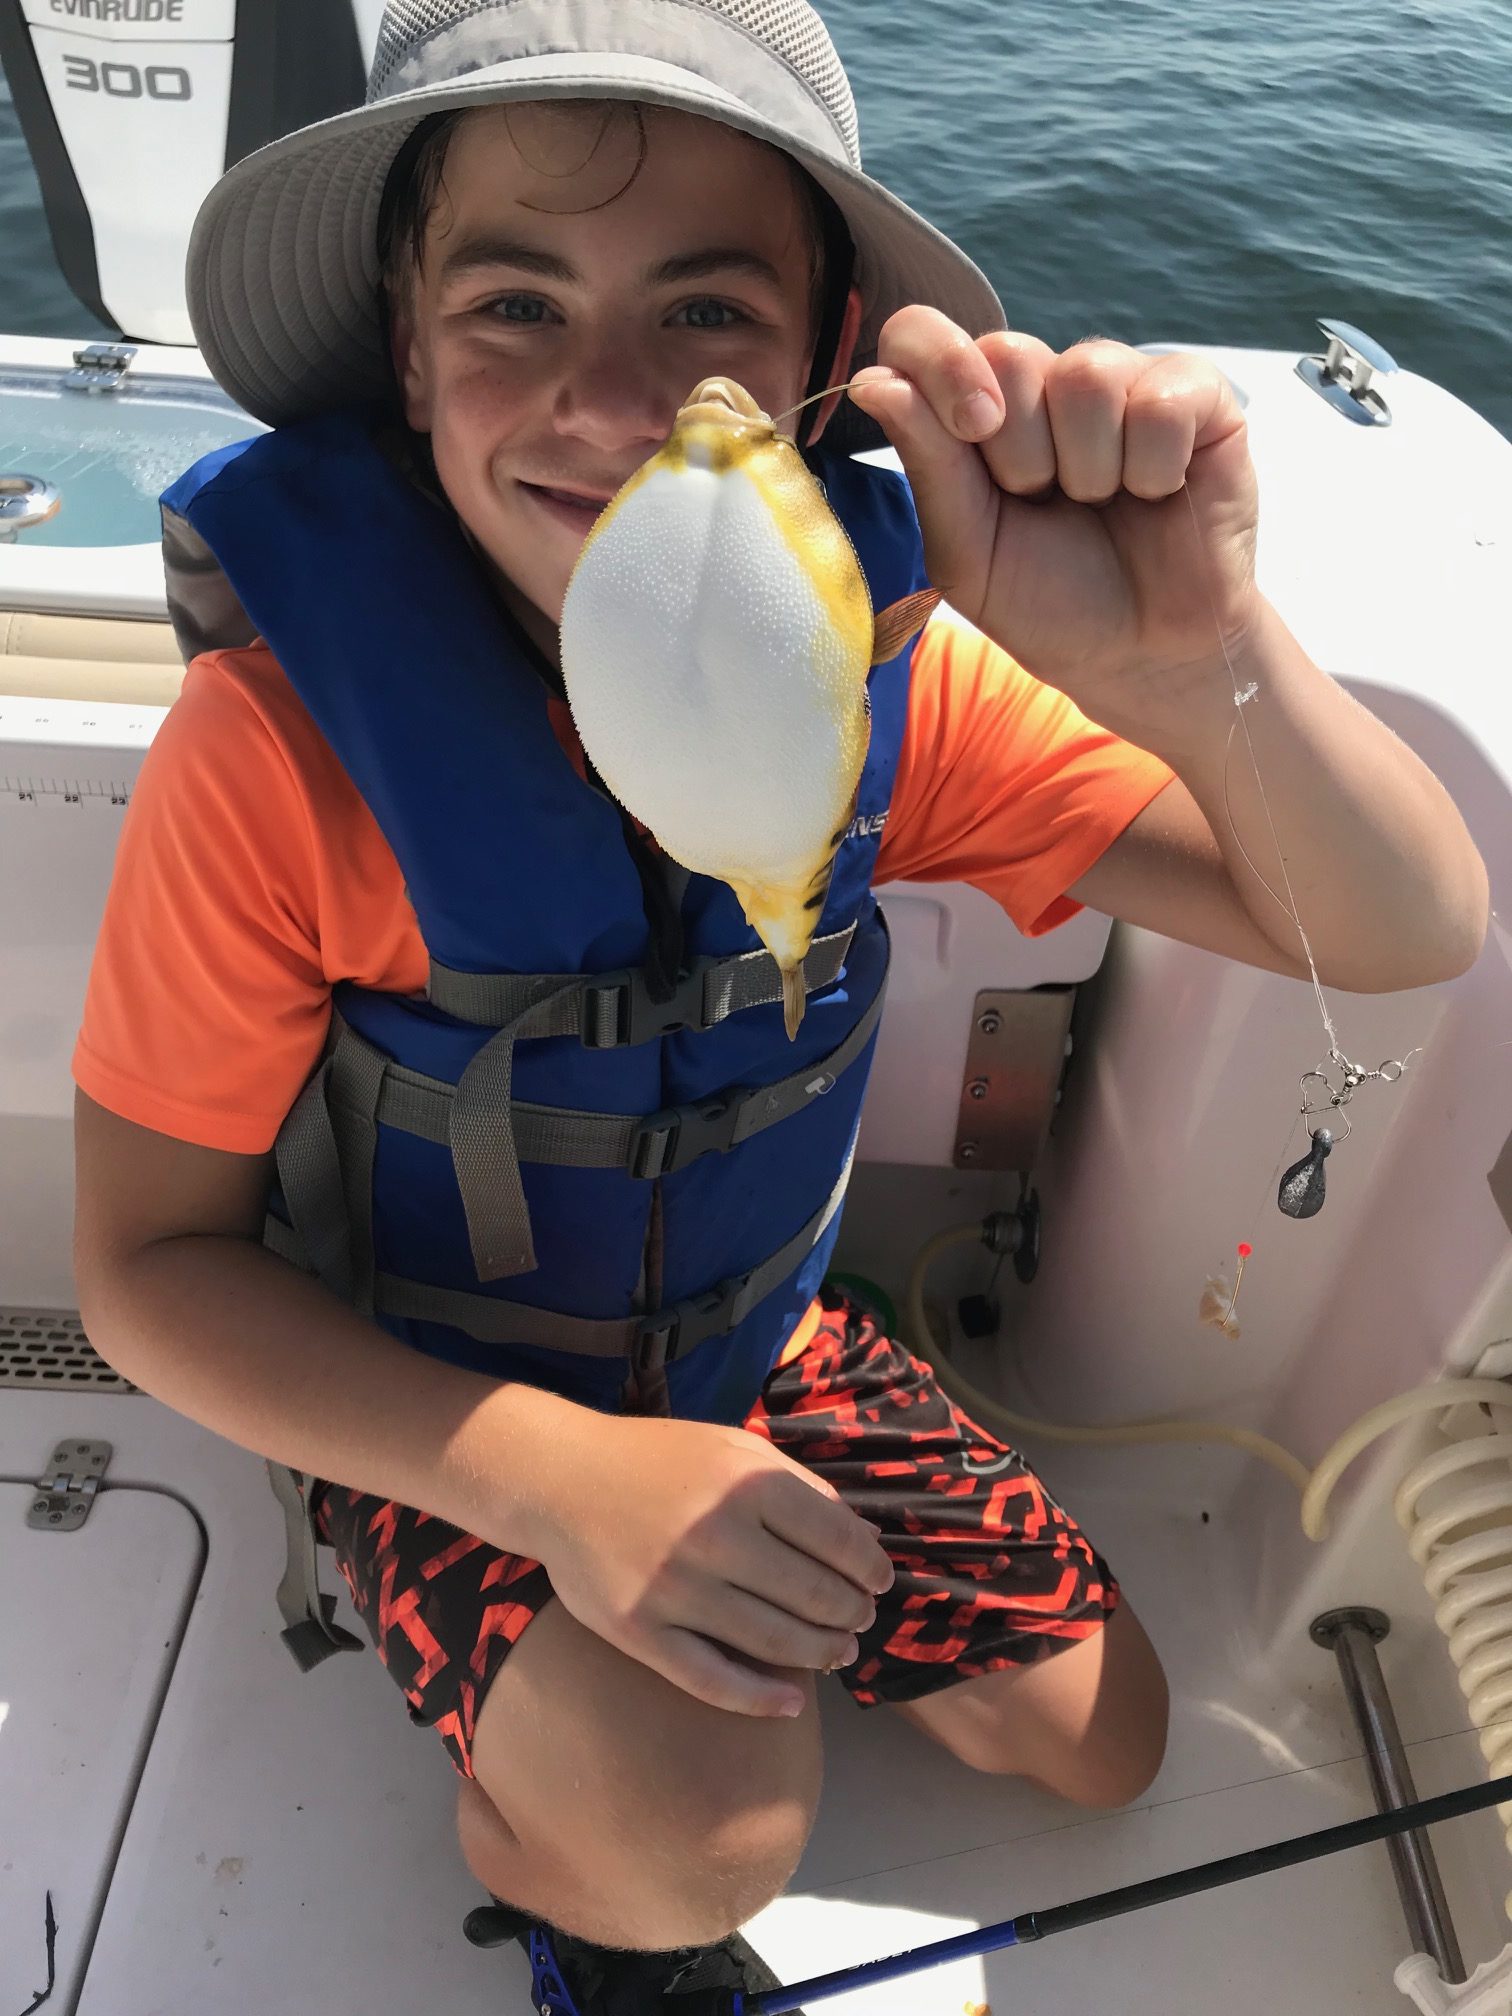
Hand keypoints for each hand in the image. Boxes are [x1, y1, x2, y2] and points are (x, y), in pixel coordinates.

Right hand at [527, 1412, 893, 1716]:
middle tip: (859, 1619)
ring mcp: (675, 1589)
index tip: (879, 1581)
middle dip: (851, 1613)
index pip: (836, 1539)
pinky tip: (793, 1700)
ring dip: (821, 1653)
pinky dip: (762, 1698)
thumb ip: (797, 1486)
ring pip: (774, 1641)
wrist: (560, 1480)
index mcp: (745, 1482)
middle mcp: (715, 1536)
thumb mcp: (732, 1446)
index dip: (869, 1566)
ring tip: (839, 1652)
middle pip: (813, 1595)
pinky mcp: (640, 1632)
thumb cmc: (658, 1459)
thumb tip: (863, 1537)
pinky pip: (713, 1680)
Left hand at [847, 313, 1260, 735]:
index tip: (970, 430)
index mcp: (974, 414)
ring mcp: (1121, 383)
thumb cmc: (1052, 606)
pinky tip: (1157, 493)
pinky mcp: (1196, 396)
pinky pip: (1159, 400)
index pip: (924, 335)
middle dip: (1019, 451)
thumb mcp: (968, 554)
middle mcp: (1043, 386)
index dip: (938, 363)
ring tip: (1103, 504)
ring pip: (1085, 373)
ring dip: (1087, 467)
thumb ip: (928, 466)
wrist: (1144, 657)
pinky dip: (1152, 467)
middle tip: (1047, 502)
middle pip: (1006, 352)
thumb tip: (873, 380)